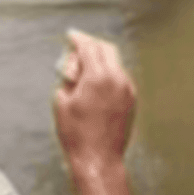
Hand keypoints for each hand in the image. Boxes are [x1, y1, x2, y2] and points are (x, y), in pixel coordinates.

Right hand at [53, 29, 138, 175]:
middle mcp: (118, 79)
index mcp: (99, 77)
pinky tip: (94, 86)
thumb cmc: (77, 134)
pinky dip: (107, 74)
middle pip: (106, 49)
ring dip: (99, 60)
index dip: (78, 38)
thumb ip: (69, 76)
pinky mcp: (132, 99)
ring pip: (114, 63)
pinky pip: (119, 77)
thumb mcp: (61, 101)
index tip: (71, 35)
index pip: (89, 46)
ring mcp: (128, 89)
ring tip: (81, 75)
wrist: (98, 159)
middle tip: (76, 49)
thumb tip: (73, 66)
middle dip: (90, 45)